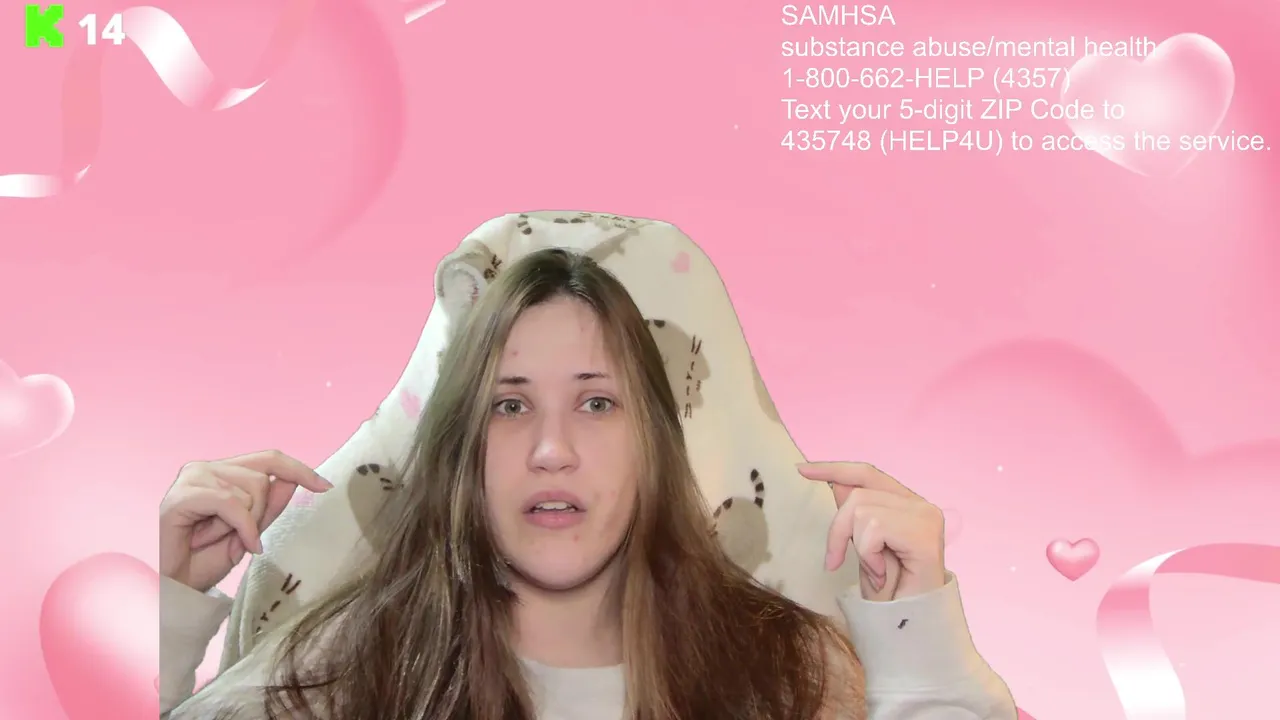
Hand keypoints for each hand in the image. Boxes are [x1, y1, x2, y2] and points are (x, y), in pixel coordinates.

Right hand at [159, 450, 331, 592]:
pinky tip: (236, 545)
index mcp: (223, 471)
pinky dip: (241, 527)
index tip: (326, 487)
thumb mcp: (253, 530)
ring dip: (243, 525)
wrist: (181, 588)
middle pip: (262, 478)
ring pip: (249, 491)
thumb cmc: (210, 559)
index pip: (269, 458)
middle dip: (260, 514)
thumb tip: (291, 481)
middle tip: (239, 537)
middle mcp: (205, 468)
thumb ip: (270, 505)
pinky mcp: (179, 496)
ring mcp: (191, 479)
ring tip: (220, 539)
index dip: (300, 470)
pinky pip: (230, 504)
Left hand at [798, 461, 945, 601]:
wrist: (911, 626)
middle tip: (839, 561)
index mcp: (907, 503)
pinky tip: (882, 574)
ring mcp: (925, 517)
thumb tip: (837, 482)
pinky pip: (873, 529)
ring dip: (858, 547)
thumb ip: (857, 514)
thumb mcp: (864, 547)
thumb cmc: (890, 592)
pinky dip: (869, 555)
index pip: (866, 473)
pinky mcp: (924, 534)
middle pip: (856, 493)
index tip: (802, 470)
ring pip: (861, 510)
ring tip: (875, 571)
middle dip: (838, 530)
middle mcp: (921, 505)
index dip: (833, 469)